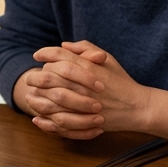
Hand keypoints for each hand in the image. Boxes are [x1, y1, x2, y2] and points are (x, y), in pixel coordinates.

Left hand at [28, 41, 149, 138]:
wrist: (137, 107)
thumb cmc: (121, 81)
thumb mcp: (107, 59)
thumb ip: (86, 48)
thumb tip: (63, 45)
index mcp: (88, 67)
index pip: (59, 55)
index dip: (44, 53)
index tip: (37, 55)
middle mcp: (82, 84)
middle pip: (49, 76)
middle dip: (35, 76)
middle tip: (30, 78)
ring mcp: (82, 103)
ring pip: (49, 99)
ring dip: (37, 98)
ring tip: (30, 97)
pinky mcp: (83, 121)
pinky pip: (57, 121)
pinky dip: (45, 120)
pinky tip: (37, 118)